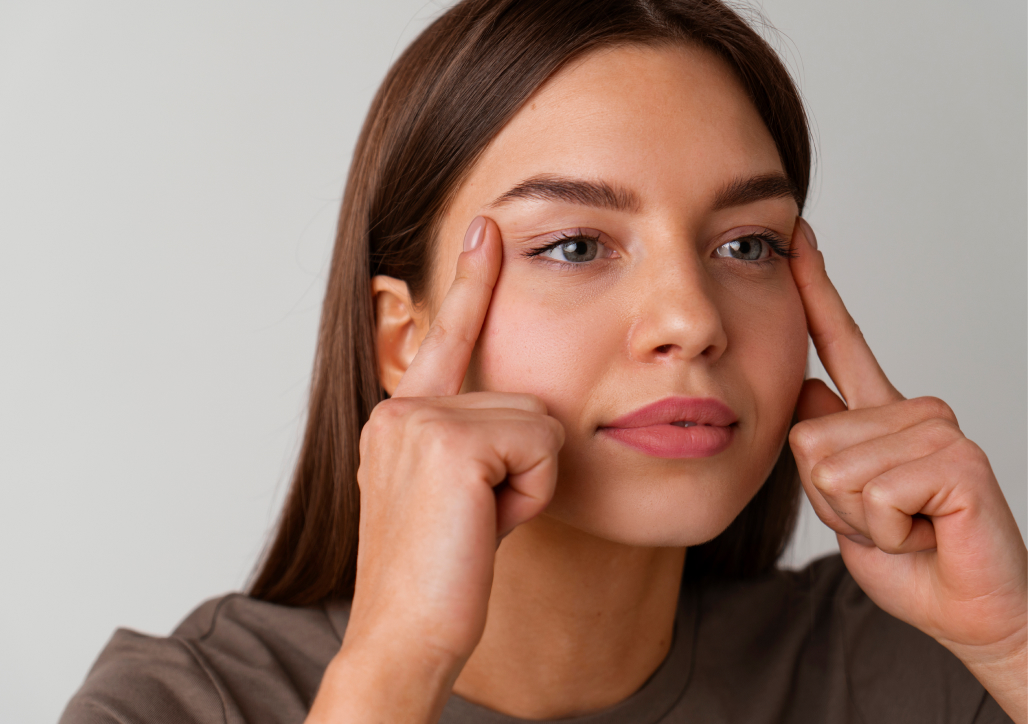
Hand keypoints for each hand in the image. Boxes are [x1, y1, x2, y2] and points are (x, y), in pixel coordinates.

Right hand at [308, 217, 563, 723]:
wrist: (406, 634)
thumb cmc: (439, 575)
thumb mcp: (453, 496)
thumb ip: (472, 443)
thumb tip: (527, 419)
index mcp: (401, 418)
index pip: (445, 339)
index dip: (470, 283)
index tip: (486, 227)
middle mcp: (402, 409)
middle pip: (524, 399)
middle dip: (523, 465)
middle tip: (477, 518)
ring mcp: (420, 420)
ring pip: (539, 422)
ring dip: (527, 482)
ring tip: (478, 523)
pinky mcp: (450, 440)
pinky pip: (542, 447)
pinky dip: (531, 493)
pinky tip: (487, 524)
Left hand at [788, 218, 1026, 721]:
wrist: (969, 611)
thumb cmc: (914, 561)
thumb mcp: (849, 503)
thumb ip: (830, 444)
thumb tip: (809, 386)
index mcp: (883, 416)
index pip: (843, 340)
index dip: (816, 289)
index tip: (798, 237)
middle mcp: (912, 411)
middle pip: (809, 436)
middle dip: (830, 499)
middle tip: (886, 520)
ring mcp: (938, 428)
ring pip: (834, 468)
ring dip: (859, 519)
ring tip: (908, 526)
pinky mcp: (957, 458)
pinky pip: (871, 493)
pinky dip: (884, 531)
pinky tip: (926, 530)